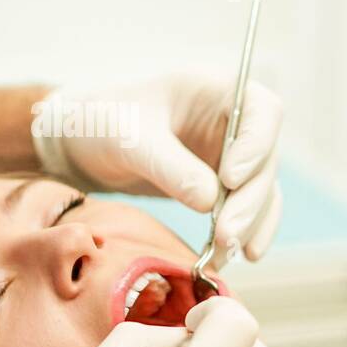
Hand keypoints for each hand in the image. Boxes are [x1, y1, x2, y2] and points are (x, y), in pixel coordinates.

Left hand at [32, 76, 283, 264]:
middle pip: (265, 159)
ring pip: (261, 189)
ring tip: (225, 254)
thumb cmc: (103, 121)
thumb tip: (211, 202)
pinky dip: (244, 232)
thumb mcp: (130, 139)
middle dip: (250, 201)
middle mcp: (231, 119)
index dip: (256, 145)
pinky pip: (247, 209)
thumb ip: (169, 166)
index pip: (262, 110)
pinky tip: (232, 257)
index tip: (230, 179)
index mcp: (214, 88)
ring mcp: (230, 153)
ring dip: (250, 224)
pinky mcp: (222, 184)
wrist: (81, 142)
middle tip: (226, 235)